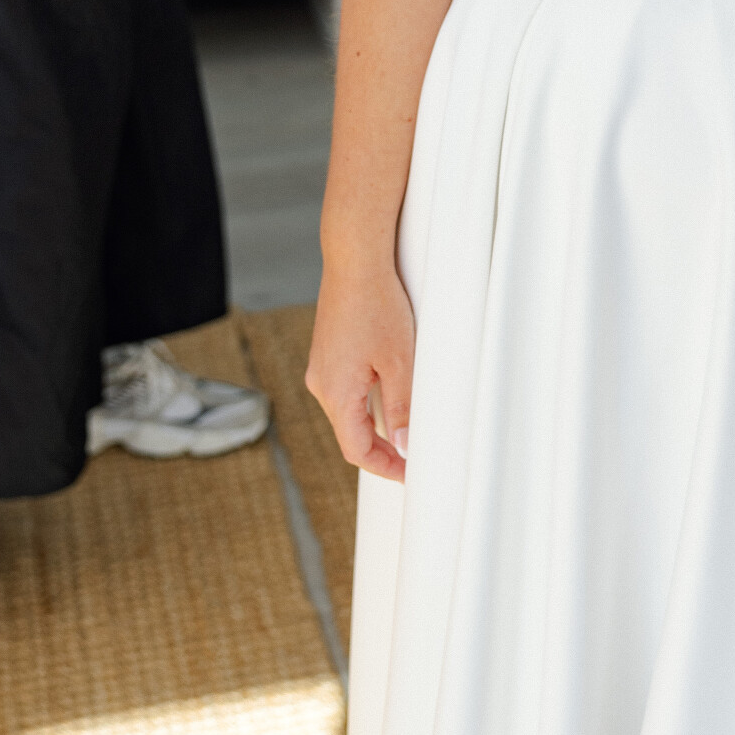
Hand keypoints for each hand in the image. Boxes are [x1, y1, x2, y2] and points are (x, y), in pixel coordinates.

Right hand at [306, 261, 414, 482]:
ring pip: (348, 411)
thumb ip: (401, 407)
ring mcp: (322, 368)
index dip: (385, 466)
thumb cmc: (377, 305)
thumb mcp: (399, 362)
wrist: (354, 261)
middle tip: (413, 456)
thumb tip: (404, 445)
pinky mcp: (327, 353)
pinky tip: (390, 392)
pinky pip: (346, 389)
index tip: (409, 474)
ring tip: (407, 427)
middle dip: (382, 449)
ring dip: (375, 424)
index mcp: (336, 394)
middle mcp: (321, 385)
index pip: (357, 450)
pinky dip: (367, 400)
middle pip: (351, 433)